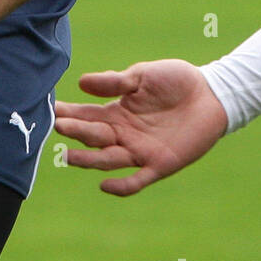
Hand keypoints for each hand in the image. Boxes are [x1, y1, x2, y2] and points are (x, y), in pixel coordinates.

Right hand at [55, 59, 228, 196]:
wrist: (211, 94)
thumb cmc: (174, 80)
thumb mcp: (141, 75)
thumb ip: (113, 82)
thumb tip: (81, 83)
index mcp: (117, 112)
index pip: (86, 114)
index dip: (68, 113)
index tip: (49, 110)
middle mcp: (124, 134)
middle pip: (93, 136)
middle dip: (75, 132)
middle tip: (58, 126)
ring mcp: (140, 150)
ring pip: (109, 159)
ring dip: (89, 159)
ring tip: (69, 157)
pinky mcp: (161, 164)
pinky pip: (138, 179)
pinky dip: (122, 185)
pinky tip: (105, 185)